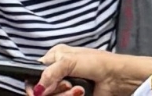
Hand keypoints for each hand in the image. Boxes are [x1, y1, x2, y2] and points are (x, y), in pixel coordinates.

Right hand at [33, 43, 151, 95]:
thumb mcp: (69, 60)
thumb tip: (37, 89)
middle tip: (67, 85)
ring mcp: (65, 87)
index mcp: (54, 58)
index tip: (38, 92)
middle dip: (53, 90)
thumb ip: (50, 72)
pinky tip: (81, 93)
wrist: (117, 77)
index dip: (35, 83)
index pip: (35, 72)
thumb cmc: (95, 62)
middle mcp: (57, 73)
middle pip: (43, 88)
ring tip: (78, 90)